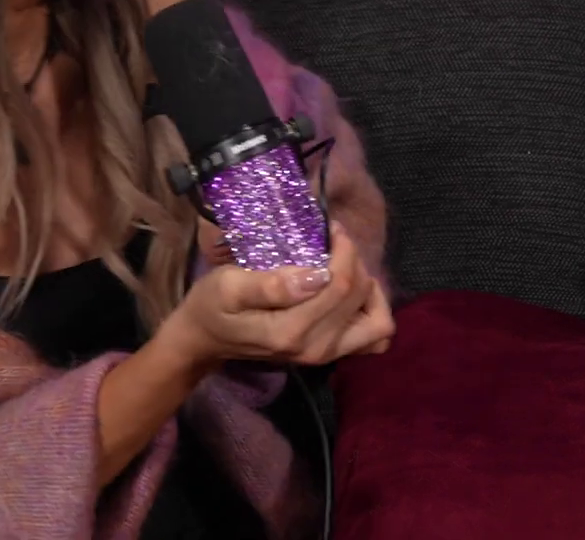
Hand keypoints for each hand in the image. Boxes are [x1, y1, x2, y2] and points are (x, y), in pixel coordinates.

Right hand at [156, 221, 393, 368]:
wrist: (205, 339)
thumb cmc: (213, 305)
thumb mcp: (228, 286)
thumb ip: (271, 285)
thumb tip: (318, 276)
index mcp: (291, 331)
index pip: (341, 285)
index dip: (344, 250)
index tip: (330, 229)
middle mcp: (317, 348)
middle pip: (362, 297)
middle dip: (354, 262)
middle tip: (333, 243)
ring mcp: (328, 355)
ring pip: (379, 322)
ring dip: (370, 290)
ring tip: (344, 268)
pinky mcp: (333, 354)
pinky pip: (374, 338)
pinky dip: (372, 313)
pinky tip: (349, 294)